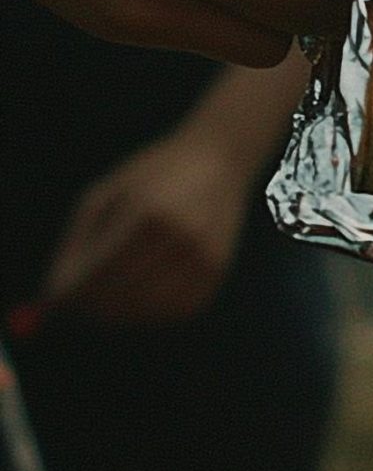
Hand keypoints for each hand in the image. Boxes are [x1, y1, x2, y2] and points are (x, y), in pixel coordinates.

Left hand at [43, 127, 251, 325]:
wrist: (219, 158)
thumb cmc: (151, 174)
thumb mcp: (106, 192)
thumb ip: (77, 242)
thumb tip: (54, 294)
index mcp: (148, 210)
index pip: (101, 272)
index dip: (73, 293)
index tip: (55, 301)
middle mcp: (181, 236)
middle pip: (123, 294)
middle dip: (91, 305)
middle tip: (76, 305)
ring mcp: (204, 256)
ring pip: (147, 309)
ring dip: (119, 312)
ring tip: (106, 296)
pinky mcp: (218, 270)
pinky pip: (175, 310)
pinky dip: (150, 312)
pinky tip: (139, 293)